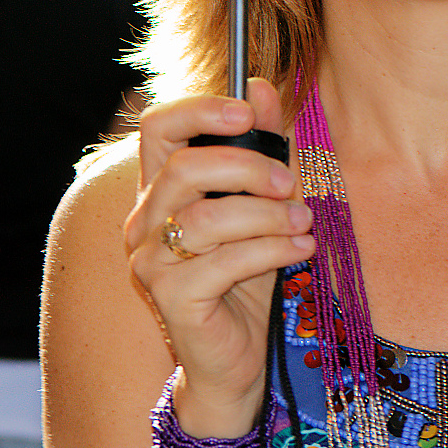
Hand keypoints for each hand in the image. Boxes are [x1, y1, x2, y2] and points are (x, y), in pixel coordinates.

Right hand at [123, 79, 312, 437]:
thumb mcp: (259, 207)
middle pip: (184, 168)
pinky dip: (271, 249)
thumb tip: (261, 87)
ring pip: (206, 217)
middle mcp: (144, 222)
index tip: (248, 112)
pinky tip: (300, 249)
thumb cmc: (244, 281)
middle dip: (247, 167)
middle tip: (290, 182)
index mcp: (160, 190)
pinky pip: (224, 261)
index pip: (157, 128)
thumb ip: (260, 149)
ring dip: (266, 214)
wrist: (236, 361)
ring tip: (303, 221)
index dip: (200, 109)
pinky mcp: (171, 297)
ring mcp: (151, 261)